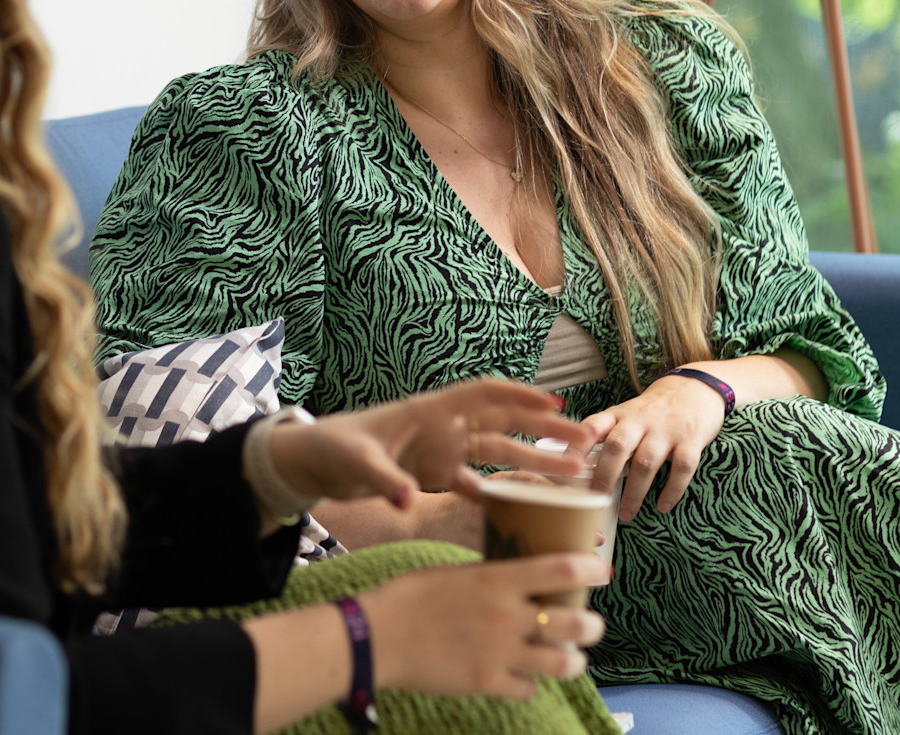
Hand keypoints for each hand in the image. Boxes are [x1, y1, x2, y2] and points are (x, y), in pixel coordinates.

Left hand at [268, 378, 591, 512]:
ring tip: (573, 474)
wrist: (313, 461)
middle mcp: (443, 427)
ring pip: (498, 452)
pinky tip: (528, 505)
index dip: (520, 397)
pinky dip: (501, 490)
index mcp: (429, 411)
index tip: (557, 407)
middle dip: (544, 430)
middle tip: (586, 442)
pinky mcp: (433, 474)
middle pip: (503, 422)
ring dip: (533, 461)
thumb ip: (386, 481)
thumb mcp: (357, 463)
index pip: (484, 394)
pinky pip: (477, 480)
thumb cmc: (333, 448)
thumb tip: (409, 502)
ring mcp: (442, 451)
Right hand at [360, 554, 609, 698]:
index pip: (563, 569)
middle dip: (593, 625)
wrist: (377, 637)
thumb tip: (517, 573)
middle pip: (576, 623)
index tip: (602, 570)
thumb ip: (491, 575)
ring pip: (563, 663)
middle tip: (591, 624)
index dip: (592, 569)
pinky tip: (525, 678)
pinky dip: (530, 684)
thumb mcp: (455, 572)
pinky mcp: (487, 683)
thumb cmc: (409, 596)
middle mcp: (507, 617)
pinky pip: (528, 689)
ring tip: (572, 658)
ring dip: (574, 660)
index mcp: (498, 580)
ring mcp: (500, 654)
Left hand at [582, 374, 725, 522]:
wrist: (695, 388)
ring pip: (646, 462)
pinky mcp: (691, 440)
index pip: (592, 427)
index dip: (577, 448)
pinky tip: (662, 506)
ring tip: (626, 514)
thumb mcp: (626, 415)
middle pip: (617, 446)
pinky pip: (681, 468)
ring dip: (635, 492)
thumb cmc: (653, 411)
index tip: (565, 470)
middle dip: (604, 475)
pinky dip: (671, 490)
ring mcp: (666, 430)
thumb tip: (580, 471)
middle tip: (595, 500)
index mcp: (619, 414)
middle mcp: (641, 420)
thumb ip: (607, 437)